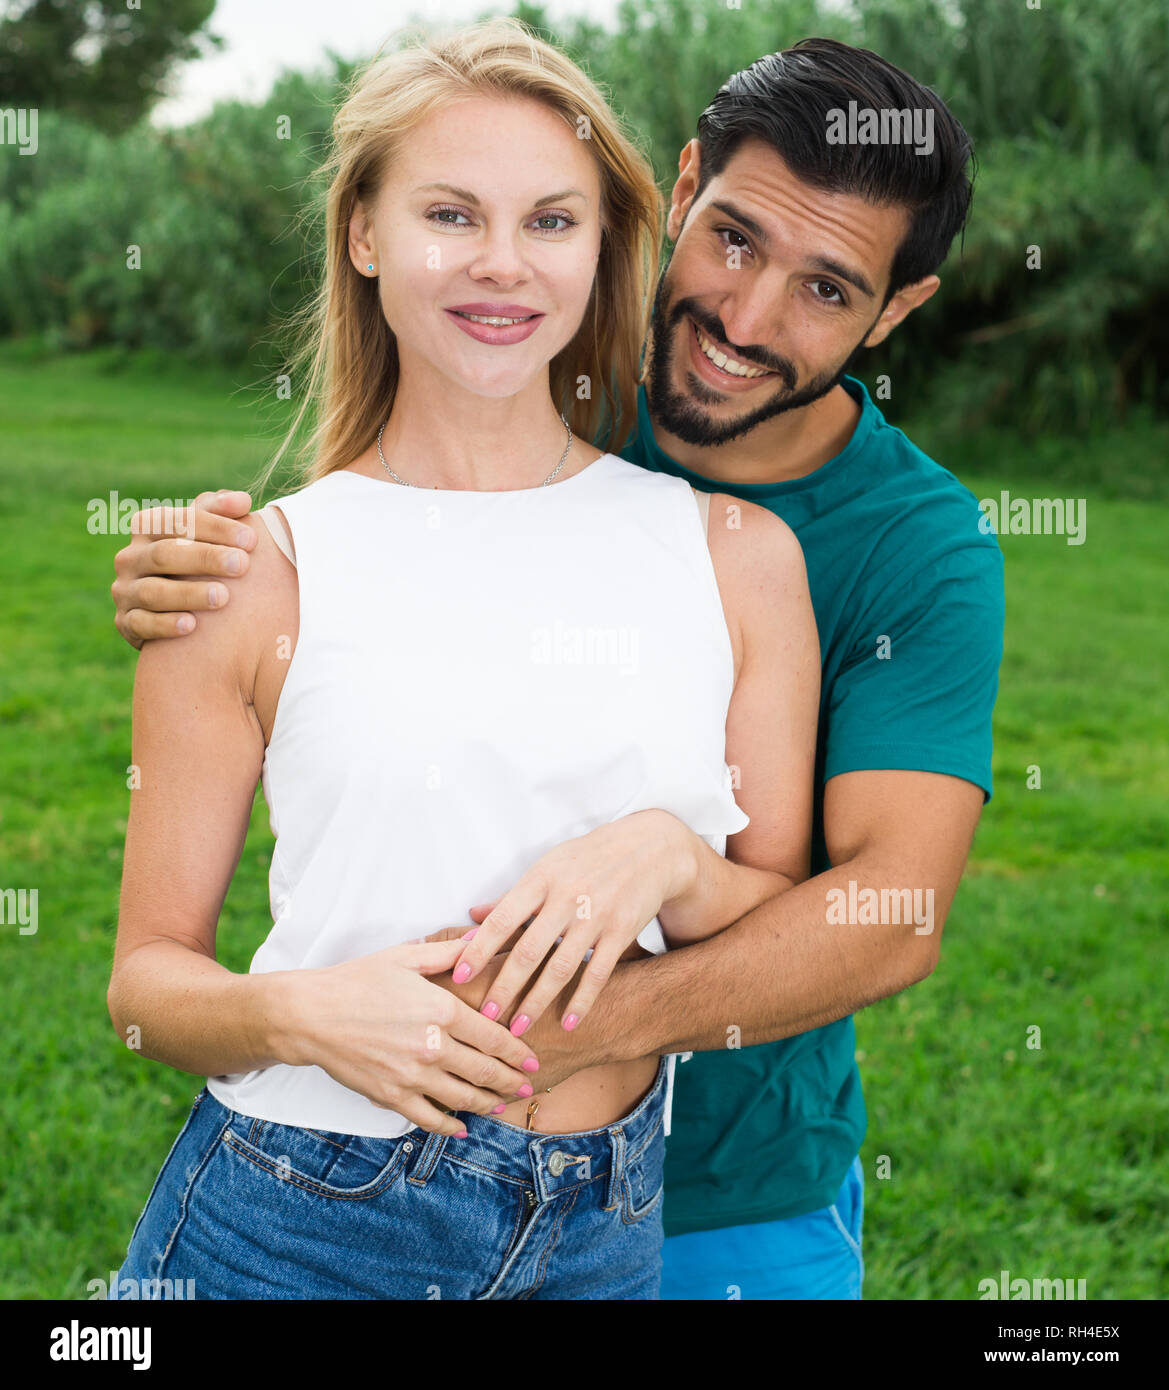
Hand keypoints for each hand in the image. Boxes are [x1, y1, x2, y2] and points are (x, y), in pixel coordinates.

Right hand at [112, 489, 256, 646]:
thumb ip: (220, 513)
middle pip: (165, 553)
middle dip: (206, 558)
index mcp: (147, 527)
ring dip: (189, 594)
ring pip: (153, 591)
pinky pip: (141, 624)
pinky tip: (192, 626)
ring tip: (223, 597)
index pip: (178, 521)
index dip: (215, 527)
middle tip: (242, 565)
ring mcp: (125, 591)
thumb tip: (242, 500)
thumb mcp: (204, 533)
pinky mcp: (125, 623)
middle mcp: (130, 557)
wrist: (171, 611)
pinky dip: (165, 625)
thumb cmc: (196, 562)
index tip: (251, 539)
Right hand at [285, 939, 540, 1136]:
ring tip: (502, 1104)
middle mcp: (432, 1046)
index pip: (494, 1037)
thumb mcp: (406, 957)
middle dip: (511, 1081)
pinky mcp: (391, 1096)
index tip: (533, 1059)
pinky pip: (428, 1118)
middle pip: (484, 1071)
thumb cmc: (358, 980)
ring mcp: (412, 1075)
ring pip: (462, 1098)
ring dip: (488, 1104)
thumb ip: (449, 954)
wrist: (312, 1014)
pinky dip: (449, 1126)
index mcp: (441, 1010)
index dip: (518, 1052)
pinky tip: (461, 1127)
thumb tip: (480, 940)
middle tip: (528, 1085)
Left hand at [445, 811, 695, 1036]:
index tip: (458, 978)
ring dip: (537, 1001)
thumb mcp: (549, 866)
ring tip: (517, 1028)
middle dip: (504, 987)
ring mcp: (596, 915)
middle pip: (529, 950)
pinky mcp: (622, 931)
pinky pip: (597, 973)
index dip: (479, 950)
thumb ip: (513, 896)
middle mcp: (567, 897)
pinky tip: (568, 1024)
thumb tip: (472, 916)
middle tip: (484, 1016)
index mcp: (542, 878)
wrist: (650, 848)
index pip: (502, 918)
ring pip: (561, 967)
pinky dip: (582, 1001)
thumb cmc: (589, 858)